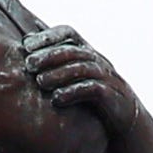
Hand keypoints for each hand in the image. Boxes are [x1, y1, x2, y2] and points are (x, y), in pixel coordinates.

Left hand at [22, 25, 141, 129]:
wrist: (127, 120)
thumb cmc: (94, 96)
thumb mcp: (75, 74)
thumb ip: (55, 59)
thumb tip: (26, 42)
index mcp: (88, 51)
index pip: (68, 33)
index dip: (47, 36)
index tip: (26, 45)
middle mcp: (97, 60)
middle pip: (72, 50)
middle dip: (49, 55)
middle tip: (28, 65)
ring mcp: (106, 77)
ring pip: (81, 68)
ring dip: (58, 74)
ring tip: (40, 82)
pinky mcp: (111, 96)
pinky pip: (92, 89)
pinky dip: (73, 93)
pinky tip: (57, 99)